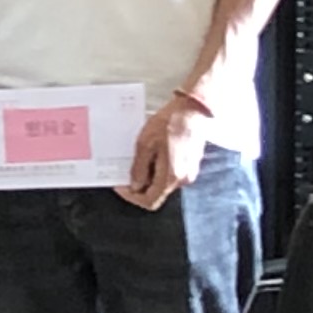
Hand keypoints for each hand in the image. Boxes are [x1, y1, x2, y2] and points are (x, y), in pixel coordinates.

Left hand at [122, 92, 212, 210]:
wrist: (192, 110)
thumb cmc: (168, 124)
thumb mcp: (145, 145)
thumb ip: (139, 169)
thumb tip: (135, 186)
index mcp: (172, 177)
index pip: (150, 201)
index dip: (132, 197)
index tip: (120, 186)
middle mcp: (183, 179)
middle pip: (157, 193)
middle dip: (139, 185)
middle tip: (125, 171)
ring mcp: (189, 172)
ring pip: (164, 183)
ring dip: (149, 176)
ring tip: (137, 159)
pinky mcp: (191, 164)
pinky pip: (172, 173)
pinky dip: (158, 169)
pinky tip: (151, 154)